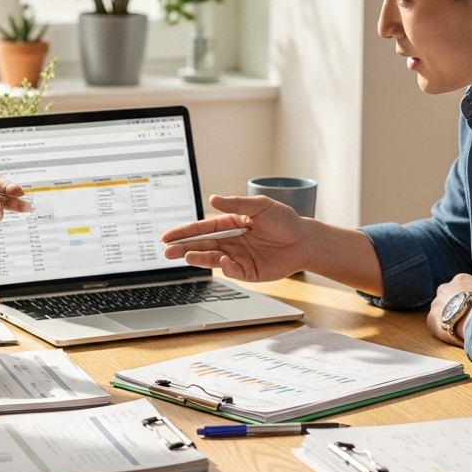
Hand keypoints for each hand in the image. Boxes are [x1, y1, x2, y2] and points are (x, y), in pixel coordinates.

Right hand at [161, 195, 311, 282]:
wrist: (305, 241)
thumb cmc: (285, 221)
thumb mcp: (260, 206)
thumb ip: (237, 204)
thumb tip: (213, 199)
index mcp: (231, 224)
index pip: (202, 228)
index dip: (185, 231)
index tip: (168, 235)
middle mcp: (231, 242)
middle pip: (202, 245)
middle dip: (183, 247)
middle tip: (166, 251)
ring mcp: (238, 257)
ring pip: (212, 259)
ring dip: (198, 258)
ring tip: (185, 256)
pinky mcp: (247, 271)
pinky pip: (231, 271)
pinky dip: (224, 267)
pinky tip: (222, 261)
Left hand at [428, 274, 471, 346]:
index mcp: (460, 279)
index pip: (458, 287)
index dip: (463, 298)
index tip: (468, 307)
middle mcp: (445, 288)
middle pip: (445, 296)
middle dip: (450, 305)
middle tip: (461, 317)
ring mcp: (436, 303)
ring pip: (438, 310)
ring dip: (445, 317)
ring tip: (457, 327)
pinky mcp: (431, 318)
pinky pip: (435, 324)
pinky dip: (441, 329)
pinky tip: (452, 334)